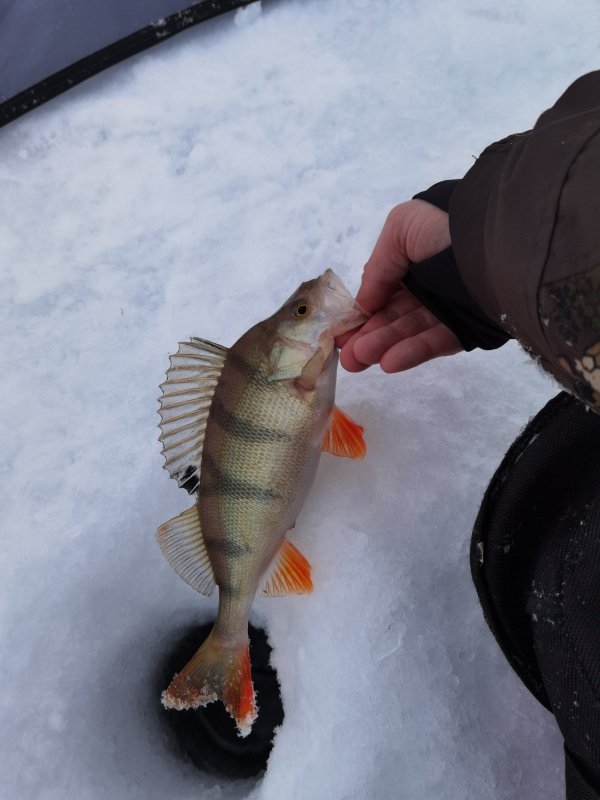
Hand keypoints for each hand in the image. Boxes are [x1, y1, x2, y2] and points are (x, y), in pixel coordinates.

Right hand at [338, 200, 461, 372]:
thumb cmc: (443, 226)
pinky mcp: (468, 328)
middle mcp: (432, 283)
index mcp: (416, 257)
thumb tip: (363, 304)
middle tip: (347, 357)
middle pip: (395, 315)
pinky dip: (412, 352)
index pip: (385, 290)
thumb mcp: (400, 228)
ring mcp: (450, 307)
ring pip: (411, 331)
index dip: (363, 311)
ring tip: (359, 361)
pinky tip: (388, 362)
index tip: (342, 331)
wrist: (495, 239)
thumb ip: (377, 268)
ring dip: (384, 346)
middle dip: (368, 335)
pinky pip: (437, 341)